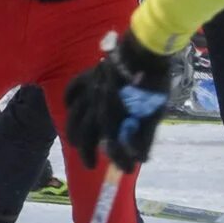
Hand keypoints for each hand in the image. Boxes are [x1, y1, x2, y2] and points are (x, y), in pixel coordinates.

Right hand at [64, 29, 173, 171]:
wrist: (145, 51)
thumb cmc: (152, 83)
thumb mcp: (154, 113)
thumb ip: (144, 136)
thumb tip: (140, 158)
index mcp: (113, 117)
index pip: (111, 146)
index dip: (119, 161)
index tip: (125, 170)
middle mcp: (95, 107)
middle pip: (84, 135)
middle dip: (87, 153)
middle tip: (91, 164)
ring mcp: (89, 91)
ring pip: (73, 116)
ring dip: (73, 133)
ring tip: (75, 142)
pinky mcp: (87, 76)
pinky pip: (72, 91)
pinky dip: (69, 101)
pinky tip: (71, 107)